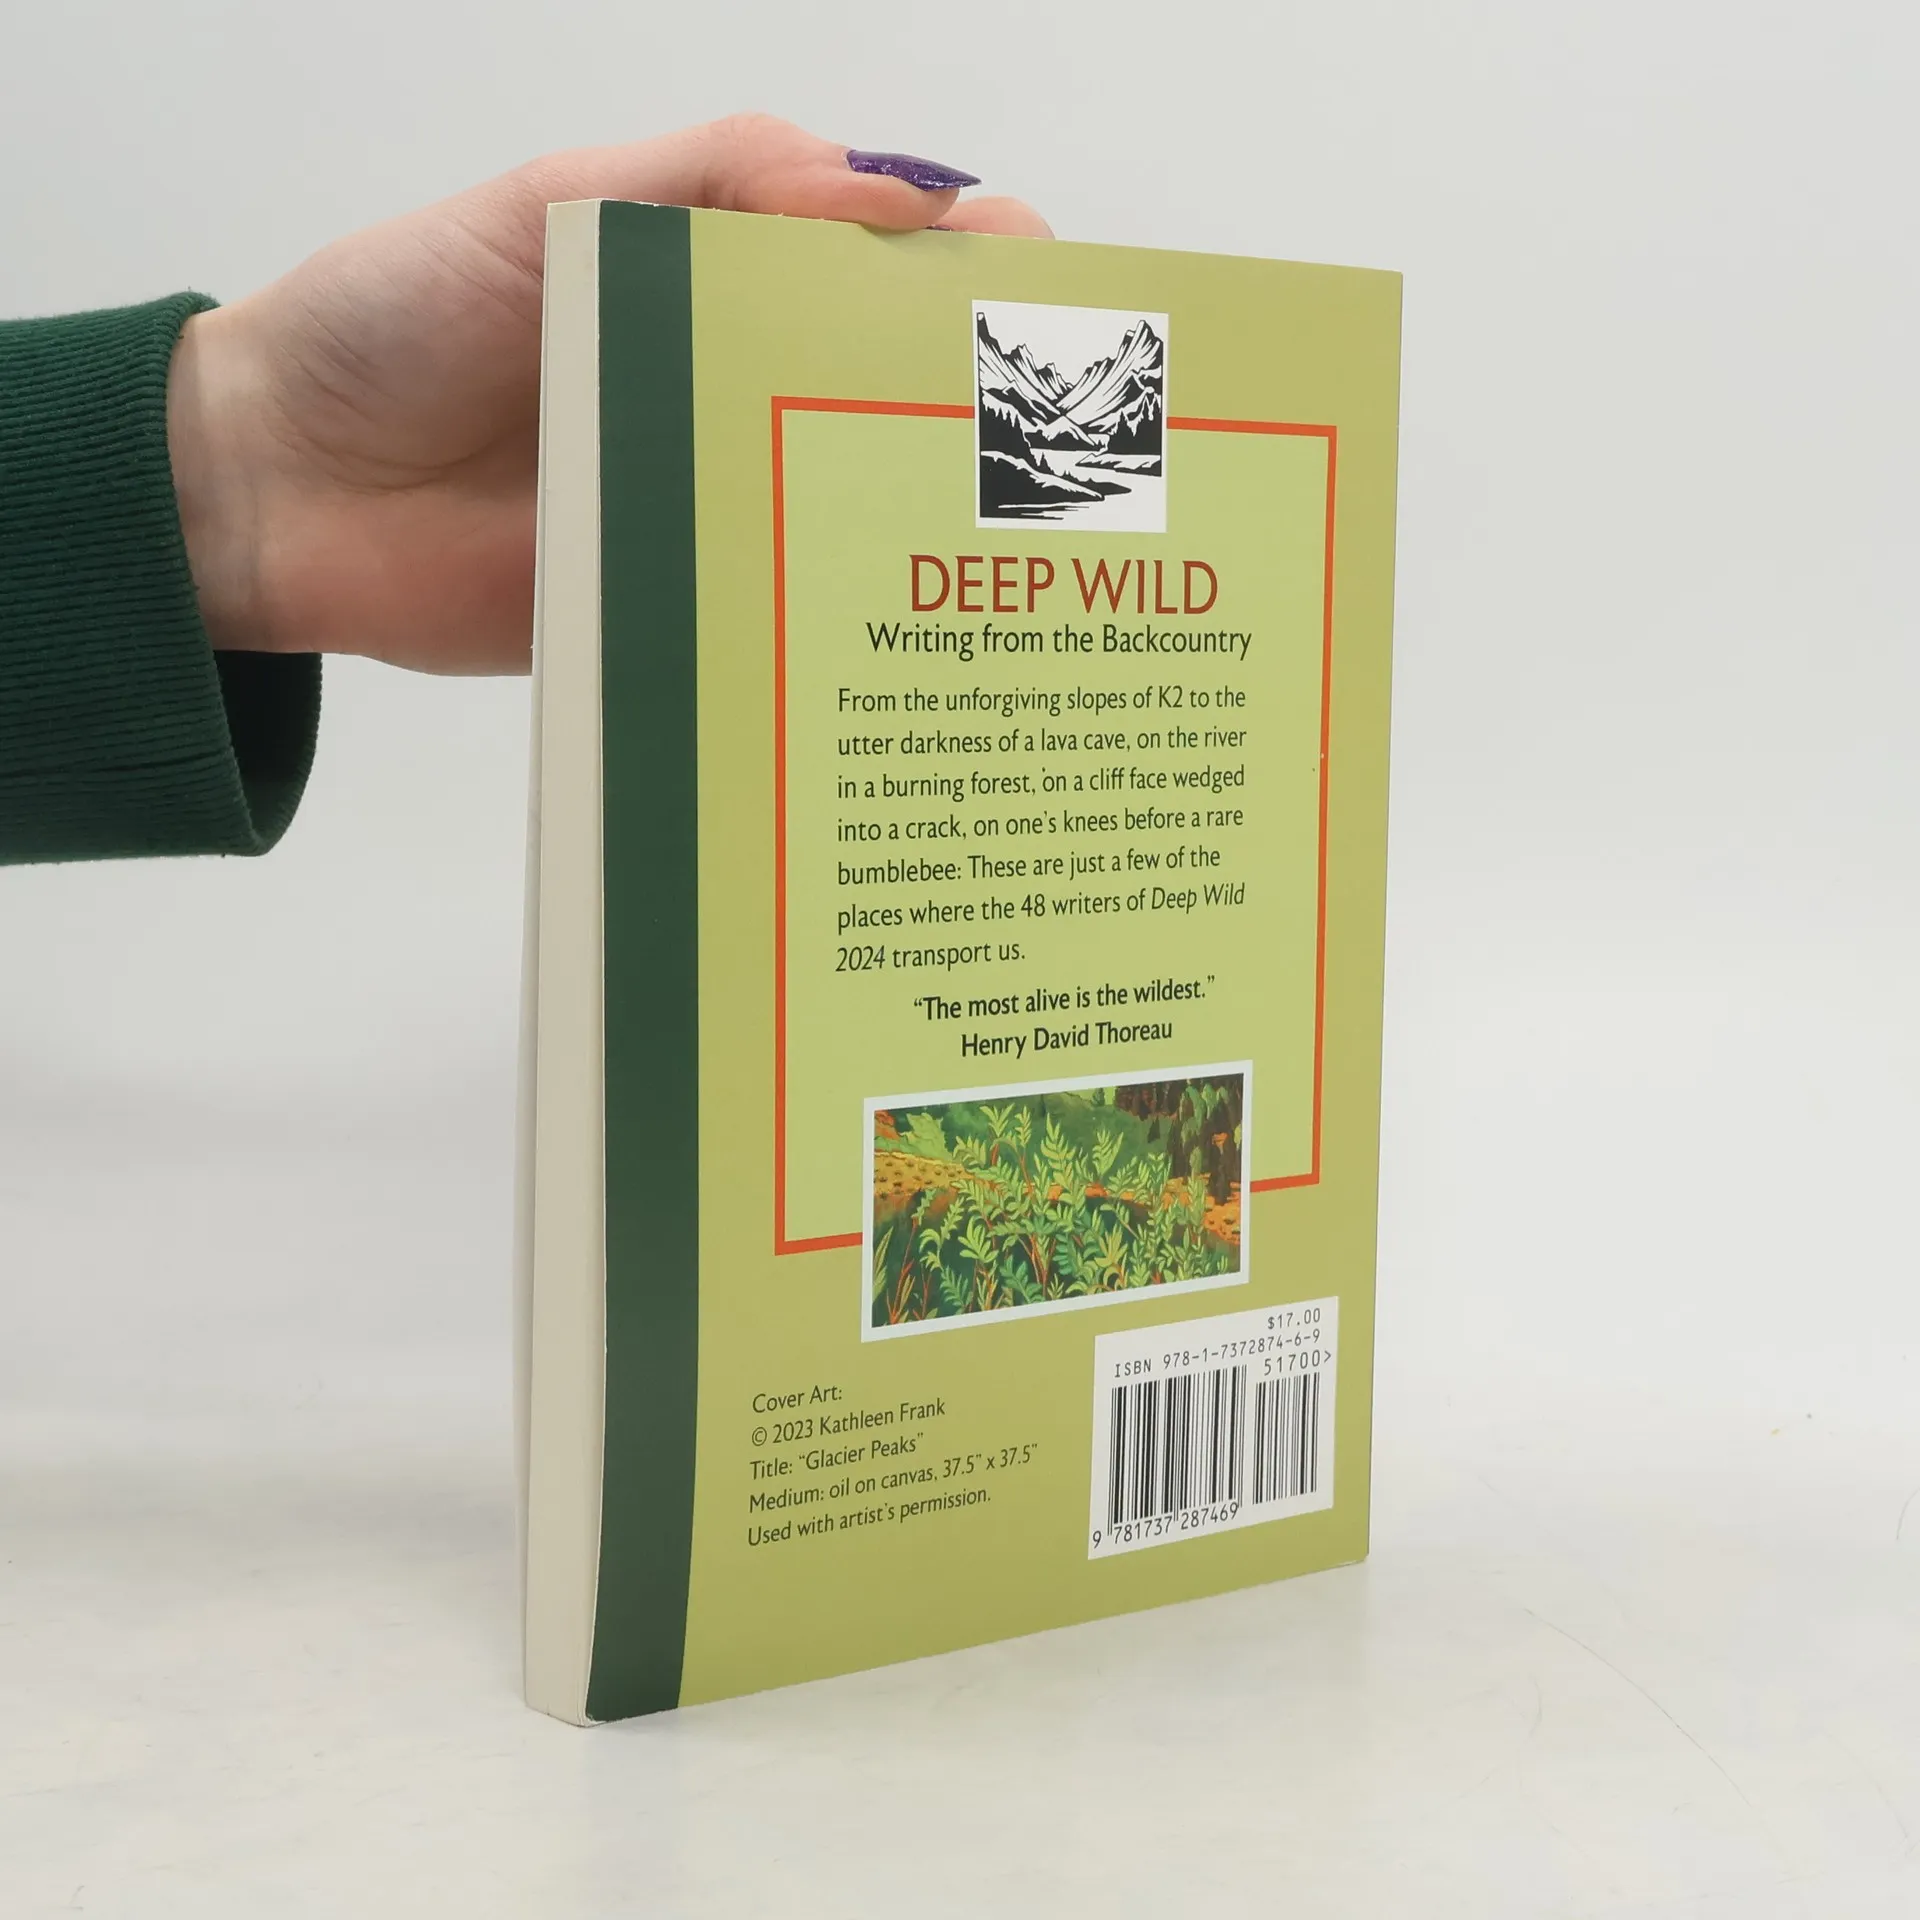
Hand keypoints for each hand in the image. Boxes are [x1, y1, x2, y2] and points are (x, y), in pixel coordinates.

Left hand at [167, 116, 1050, 673]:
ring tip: (1037, 558)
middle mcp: (727, 397)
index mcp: (710, 282)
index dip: (975, 272)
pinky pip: (771, 616)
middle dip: (990, 416)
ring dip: (932, 530)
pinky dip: (841, 629)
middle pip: (885, 401)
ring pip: (845, 515)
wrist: (272, 489)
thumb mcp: (545, 210)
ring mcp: (707, 510)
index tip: (1060, 297)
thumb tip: (898, 189)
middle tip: (1089, 456)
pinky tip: (921, 646)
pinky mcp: (677, 611)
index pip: (876, 265)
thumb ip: (707, 182)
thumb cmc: (395, 318)